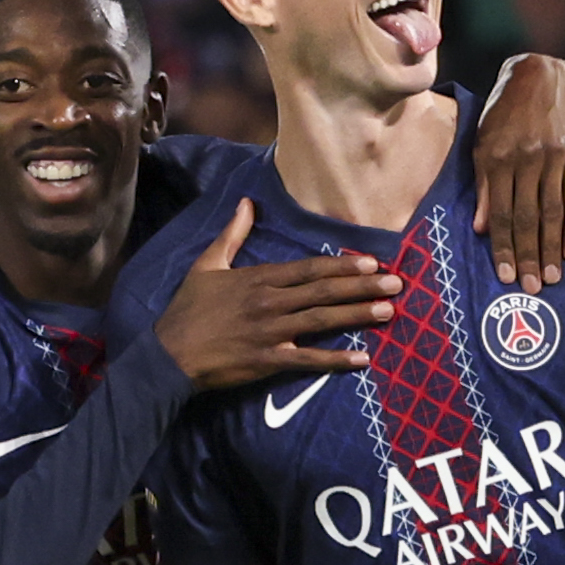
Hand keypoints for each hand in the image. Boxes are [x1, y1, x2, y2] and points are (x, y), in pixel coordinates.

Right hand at [153, 200, 393, 391]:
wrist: (169, 354)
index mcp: (259, 279)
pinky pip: (308, 360)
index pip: (309, 269)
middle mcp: (270, 303)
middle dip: (362, 286)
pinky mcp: (268, 361)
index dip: (342, 265)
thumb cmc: (188, 310)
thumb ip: (232, 234)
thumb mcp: (207, 265)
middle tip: (396, 283)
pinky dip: (335, 360)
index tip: (371, 261)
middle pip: (323, 292)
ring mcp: (271, 333)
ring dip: (357, 316)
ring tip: (389, 311)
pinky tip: (362, 358)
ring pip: (322, 321)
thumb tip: (247, 203)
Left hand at [475, 54, 564, 289]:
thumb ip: (483, 185)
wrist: (540, 75)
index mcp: (498, 158)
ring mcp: (554, 156)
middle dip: (529, 255)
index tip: (506, 276)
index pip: (500, 212)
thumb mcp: (482, 142)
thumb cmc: (504, 114)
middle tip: (533, 287)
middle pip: (527, 217)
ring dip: (552, 248)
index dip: (502, 247)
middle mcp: (526, 159)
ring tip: (553, 276)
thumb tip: (482, 228)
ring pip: (552, 211)